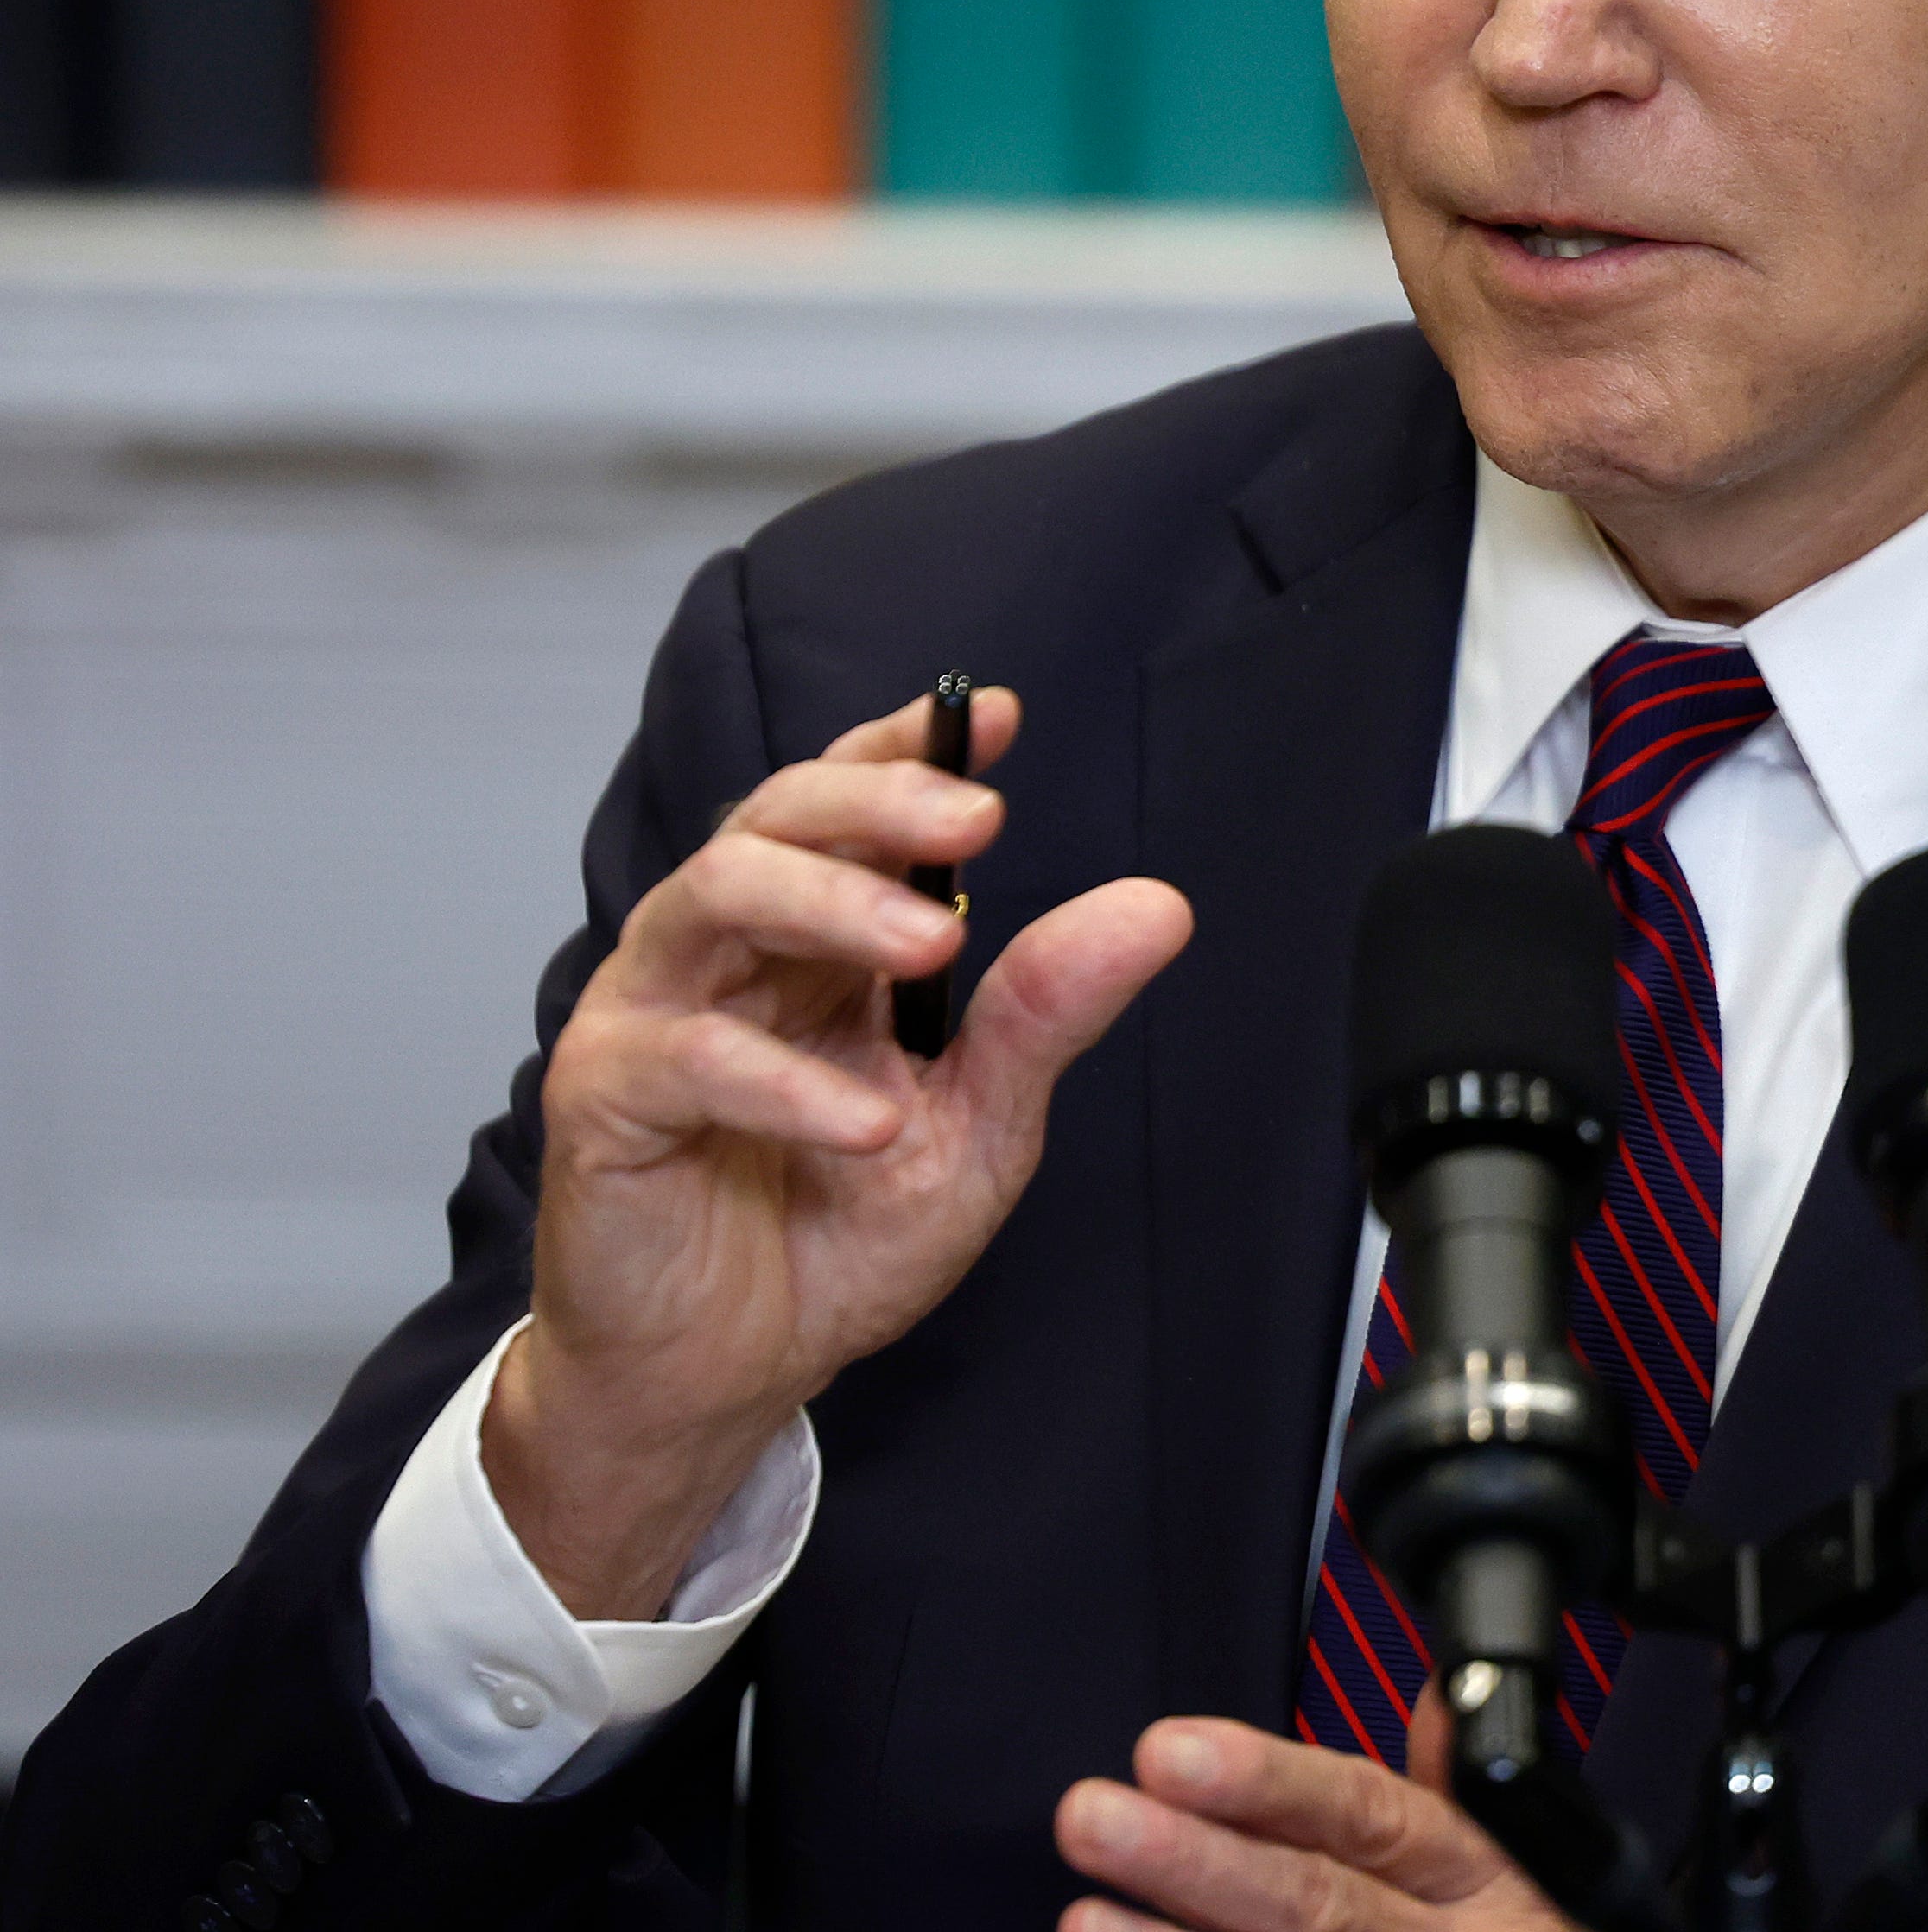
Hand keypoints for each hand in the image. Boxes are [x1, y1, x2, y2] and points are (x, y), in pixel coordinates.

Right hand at [482, 686, 1191, 1616]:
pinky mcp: (604, 1098)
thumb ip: (1045, 1014)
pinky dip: (784, 1084)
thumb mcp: (976, 1125)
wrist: (730, 1373)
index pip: (847, 799)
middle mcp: (728, 948)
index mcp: (815, 935)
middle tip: (978, 821)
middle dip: (879, 803)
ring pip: (715, 893)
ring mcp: (654, 1010)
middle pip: (779, 815)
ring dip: (830, 904)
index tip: (995, 718)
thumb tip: (1159, 906)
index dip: (910, 750)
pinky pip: (687, 1058)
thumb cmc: (839, 1235)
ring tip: (933, 944)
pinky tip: (865, 1123)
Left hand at [1056, 1700, 1569, 1931]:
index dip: (1268, 1783)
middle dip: (1196, 1862)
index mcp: (1476, 1878)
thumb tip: (1440, 1694)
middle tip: (1093, 1816)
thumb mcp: (1529, 1865)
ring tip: (1081, 1921)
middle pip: (1313, 1906)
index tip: (1168, 1752)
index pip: (1366, 1814)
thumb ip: (1460, 1791)